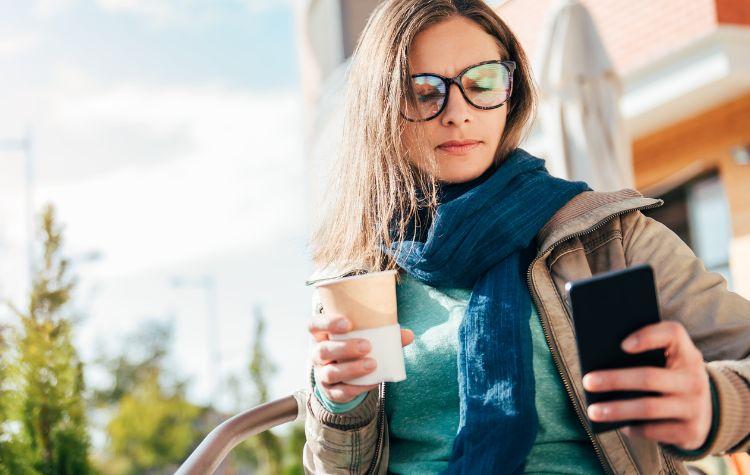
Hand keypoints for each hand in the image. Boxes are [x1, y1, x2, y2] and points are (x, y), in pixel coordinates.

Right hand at [308, 312, 413, 403]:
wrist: (346, 377)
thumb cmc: (356, 348)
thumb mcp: (365, 338)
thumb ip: (385, 335)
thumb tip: (408, 335)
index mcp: (322, 335)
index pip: (314, 325)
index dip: (327, 323)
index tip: (347, 323)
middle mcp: (317, 354)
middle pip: (323, 350)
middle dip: (344, 348)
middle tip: (367, 346)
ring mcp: (322, 374)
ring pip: (330, 373)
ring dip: (351, 369)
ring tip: (372, 364)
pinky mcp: (331, 392)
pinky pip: (341, 392)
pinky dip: (358, 387)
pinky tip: (373, 382)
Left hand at [582, 321, 712, 450]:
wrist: (707, 413)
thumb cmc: (670, 377)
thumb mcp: (667, 362)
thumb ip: (643, 355)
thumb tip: (599, 363)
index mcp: (686, 353)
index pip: (673, 334)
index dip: (647, 337)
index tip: (621, 344)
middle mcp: (695, 379)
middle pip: (649, 377)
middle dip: (615, 380)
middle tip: (587, 382)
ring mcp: (695, 407)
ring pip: (648, 407)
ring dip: (616, 409)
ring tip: (593, 411)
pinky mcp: (690, 431)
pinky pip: (653, 430)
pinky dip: (631, 427)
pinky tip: (615, 424)